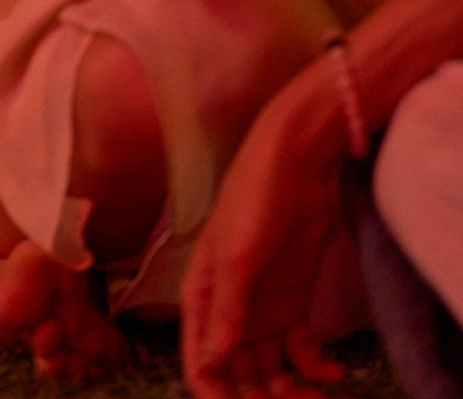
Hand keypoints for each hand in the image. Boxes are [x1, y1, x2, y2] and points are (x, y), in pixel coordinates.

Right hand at [182, 85, 344, 398]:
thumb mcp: (237, 255)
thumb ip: (225, 311)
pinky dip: (314, 366)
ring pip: (269, 368)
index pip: (201, 359)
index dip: (216, 393)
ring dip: (290, 390)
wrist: (298, 160)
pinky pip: (299, 350)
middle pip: (237, 372)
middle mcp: (229, 307)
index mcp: (203, 295)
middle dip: (259, 397)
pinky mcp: (293, 302)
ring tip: (318, 398)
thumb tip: (208, 363)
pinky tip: (332, 369)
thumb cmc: (255, 195)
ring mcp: (262, 306)